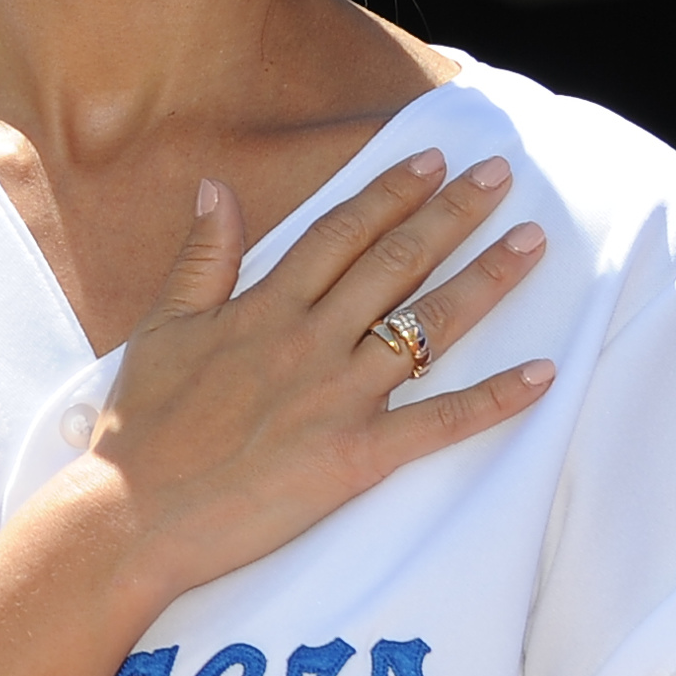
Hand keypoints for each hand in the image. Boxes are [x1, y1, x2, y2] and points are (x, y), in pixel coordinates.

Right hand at [75, 149, 552, 620]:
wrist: (133, 515)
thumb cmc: (141, 429)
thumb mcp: (162, 326)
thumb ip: (201, 256)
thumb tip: (215, 187)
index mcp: (264, 306)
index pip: (341, 232)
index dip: (391, 191)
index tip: (433, 160)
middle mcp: (310, 340)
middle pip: (396, 263)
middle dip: (454, 214)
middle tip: (503, 176)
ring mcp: (337, 397)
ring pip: (427, 327)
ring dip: (486, 282)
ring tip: (532, 244)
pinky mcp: (355, 457)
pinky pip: (439, 423)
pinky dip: (495, 400)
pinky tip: (542, 375)